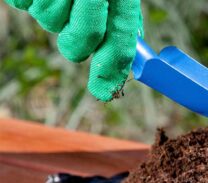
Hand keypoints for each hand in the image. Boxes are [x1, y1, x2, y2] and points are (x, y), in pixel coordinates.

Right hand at [5, 0, 142, 100]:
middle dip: (77, 42)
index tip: (103, 92)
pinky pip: (23, 3)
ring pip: (49, 22)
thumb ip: (121, 17)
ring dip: (53, 11)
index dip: (111, 70)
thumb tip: (127, 57)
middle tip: (76, 17)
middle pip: (78, 43)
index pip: (118, 40)